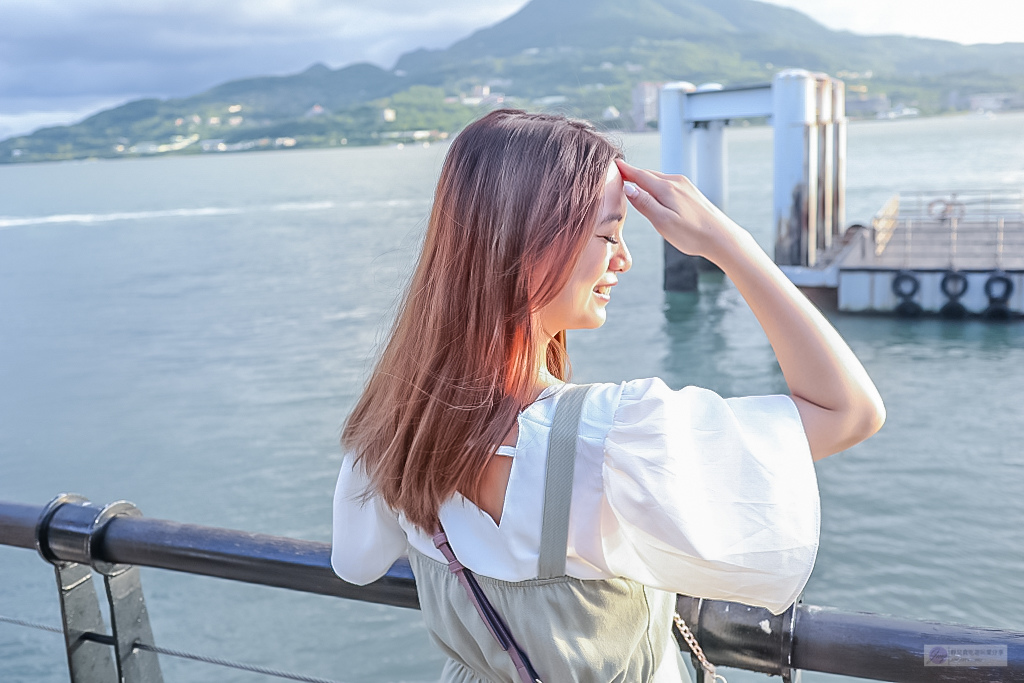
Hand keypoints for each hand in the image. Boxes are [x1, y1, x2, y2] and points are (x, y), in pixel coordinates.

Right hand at [616, 159, 740, 259]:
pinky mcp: (690, 192)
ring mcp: (684, 186)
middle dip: (631, 174)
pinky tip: (653, 193)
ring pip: (657, 179)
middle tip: (615, 173)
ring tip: (629, 182)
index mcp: (666, 188)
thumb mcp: (663, 222)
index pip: (639, 175)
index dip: (624, 170)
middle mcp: (675, 182)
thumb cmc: (692, 234)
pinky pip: (667, 184)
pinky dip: (655, 186)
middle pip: (647, 175)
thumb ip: (644, 203)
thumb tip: (628, 187)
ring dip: (643, 180)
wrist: (721, 237)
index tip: (611, 164)